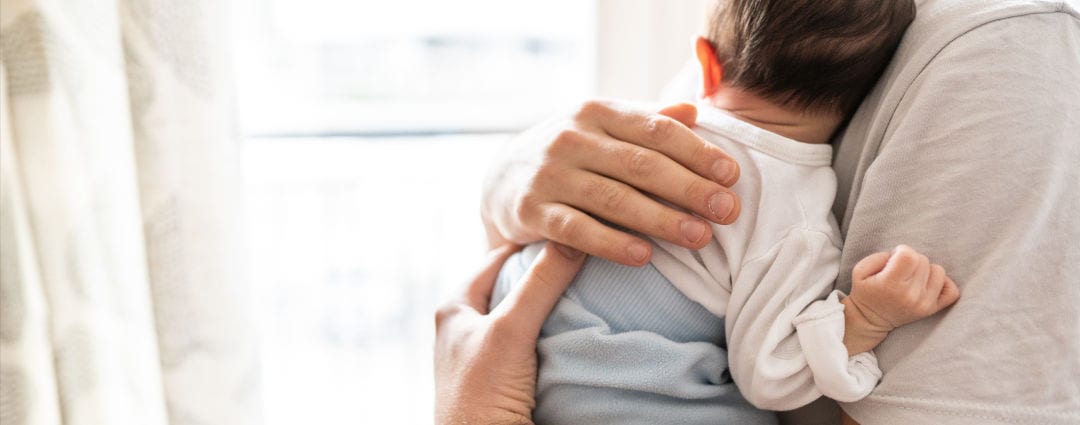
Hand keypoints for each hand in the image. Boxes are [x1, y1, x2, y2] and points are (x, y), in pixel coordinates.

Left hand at [434, 242, 585, 424]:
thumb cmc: (482, 393)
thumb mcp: (511, 330)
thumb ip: (540, 285)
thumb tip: (574, 239)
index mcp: (454, 306)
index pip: (499, 256)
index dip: (533, 242)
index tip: (570, 231)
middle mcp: (465, 326)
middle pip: (512, 284)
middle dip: (545, 273)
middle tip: (583, 259)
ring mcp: (483, 353)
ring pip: (523, 314)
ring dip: (551, 304)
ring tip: (585, 290)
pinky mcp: (502, 376)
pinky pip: (531, 341)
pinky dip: (552, 332)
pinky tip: (574, 329)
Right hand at [481, 100, 741, 265]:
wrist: (501, 180)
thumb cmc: (572, 155)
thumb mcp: (604, 128)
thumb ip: (648, 120)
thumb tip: (695, 109)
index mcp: (597, 112)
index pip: (656, 130)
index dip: (697, 152)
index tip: (731, 175)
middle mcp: (571, 138)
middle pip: (640, 165)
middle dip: (689, 188)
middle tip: (728, 210)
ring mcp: (549, 175)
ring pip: (613, 199)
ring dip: (661, 219)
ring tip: (700, 237)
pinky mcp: (530, 211)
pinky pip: (577, 230)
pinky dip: (611, 244)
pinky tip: (644, 256)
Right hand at [841, 245, 960, 353]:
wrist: (869, 320)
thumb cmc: (865, 291)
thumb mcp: (860, 270)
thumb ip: (880, 256)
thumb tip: (902, 255)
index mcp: (890, 284)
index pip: (909, 255)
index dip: (901, 251)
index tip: (894, 259)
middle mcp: (910, 295)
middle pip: (923, 260)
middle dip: (911, 260)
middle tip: (900, 270)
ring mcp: (924, 304)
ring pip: (938, 271)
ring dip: (926, 270)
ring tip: (912, 277)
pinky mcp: (932, 309)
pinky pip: (952, 291)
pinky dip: (943, 283)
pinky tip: (928, 284)